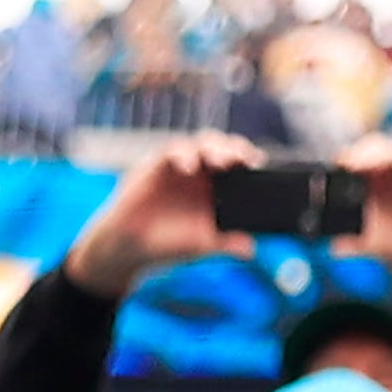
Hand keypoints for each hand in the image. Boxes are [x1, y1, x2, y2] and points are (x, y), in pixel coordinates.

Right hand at [65, 133, 256, 298]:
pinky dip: (181, 155)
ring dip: (212, 148)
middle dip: (233, 148)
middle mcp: (200, 173)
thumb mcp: (203, 244)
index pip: (236, 164)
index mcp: (217, 188)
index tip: (258, 164)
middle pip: (220, 147)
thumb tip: (251, 248)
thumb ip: (227, 243)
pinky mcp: (155, 167)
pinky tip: (188, 167)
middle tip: (243, 159)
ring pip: (198, 144)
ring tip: (220, 162)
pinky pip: (170, 151)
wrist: (132, 246)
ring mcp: (178, 167)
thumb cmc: (169, 243)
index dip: (248, 158)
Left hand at [339, 130, 391, 302]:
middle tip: (351, 165)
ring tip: (376, 165)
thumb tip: (332, 248)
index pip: (353, 160)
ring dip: (385, 152)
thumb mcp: (381, 246)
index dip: (345, 161)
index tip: (341, 169)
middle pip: (371, 148)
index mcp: (369, 183)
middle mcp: (389, 170)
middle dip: (361, 154)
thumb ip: (357, 243)